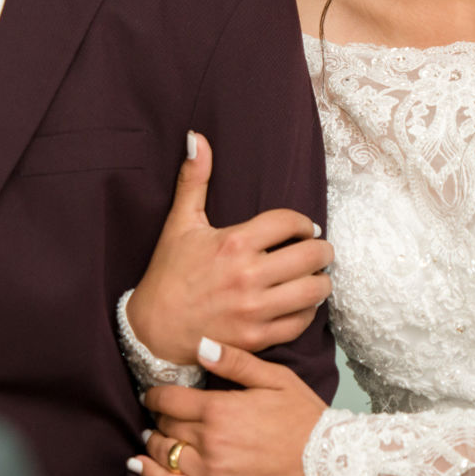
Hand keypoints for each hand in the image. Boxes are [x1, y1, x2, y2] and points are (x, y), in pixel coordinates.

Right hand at [125, 132, 331, 364]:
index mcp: (234, 242)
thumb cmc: (169, 273)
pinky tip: (300, 303)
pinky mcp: (257, 338)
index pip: (290, 222)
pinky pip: (301, 323)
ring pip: (314, 290)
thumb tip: (197, 137)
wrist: (153, 329)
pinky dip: (308, 312)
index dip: (304, 222)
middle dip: (322, 250)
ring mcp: (254, 310)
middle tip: (318, 251)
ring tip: (314, 276)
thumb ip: (194, 179)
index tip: (305, 228)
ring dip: (320, 281)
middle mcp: (248, 276)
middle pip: (311, 256)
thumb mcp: (180, 223)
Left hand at [129, 338, 323, 475]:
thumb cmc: (304, 417)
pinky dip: (149, 474)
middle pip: (166, 425)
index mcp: (220, 409)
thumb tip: (202, 344)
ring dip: (153, 441)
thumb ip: (235, 362)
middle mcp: (209, 442)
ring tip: (152, 434)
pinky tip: (137, 464)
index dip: (156, 395)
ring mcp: (210, 473)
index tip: (153, 394)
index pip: (170, 399)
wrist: (328, 465)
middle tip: (160, 413)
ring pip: (163, 453)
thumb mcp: (275, 379)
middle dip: (159, 417)